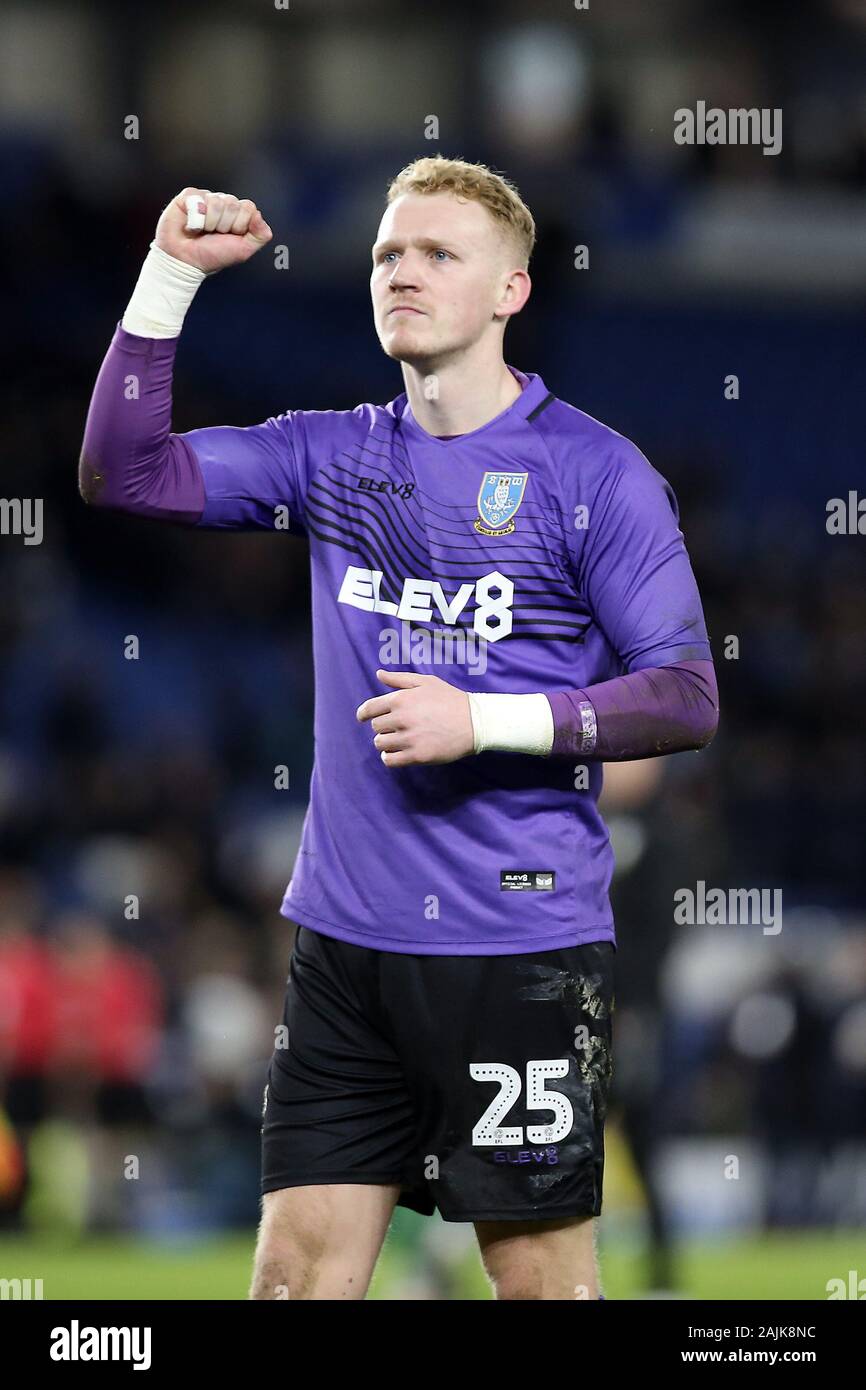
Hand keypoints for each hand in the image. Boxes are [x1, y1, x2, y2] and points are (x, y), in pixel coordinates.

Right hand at [154, 187, 272, 274]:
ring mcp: (206, 199)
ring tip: (202, 231)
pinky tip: (191, 224)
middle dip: (224, 225)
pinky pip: (197, 198)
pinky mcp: (188, 196)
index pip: (248, 207)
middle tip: (213, 235)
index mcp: (237, 215)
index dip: (240, 224)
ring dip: (209, 222)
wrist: (185, 261)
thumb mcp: (243, 251)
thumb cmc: (211, 256)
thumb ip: (260, 235)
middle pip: (232, 203)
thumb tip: (258, 215)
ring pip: (216, 201)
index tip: (230, 237)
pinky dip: (195, 215)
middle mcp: (223, 204)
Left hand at [356, 669, 474, 767]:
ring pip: (381, 744)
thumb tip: (379, 674)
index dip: (362, 714)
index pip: (369, 708)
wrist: (475, 721)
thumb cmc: (451, 699)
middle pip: (375, 727)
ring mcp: (409, 738)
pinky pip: (390, 760)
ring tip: (398, 741)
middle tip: (395, 728)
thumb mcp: (426, 682)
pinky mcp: (417, 755)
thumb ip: (399, 679)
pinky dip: (389, 758)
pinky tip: (396, 754)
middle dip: (382, 728)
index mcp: (401, 699)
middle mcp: (402, 718)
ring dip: (386, 743)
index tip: (362, 717)